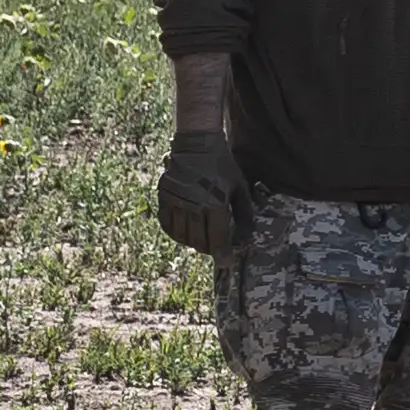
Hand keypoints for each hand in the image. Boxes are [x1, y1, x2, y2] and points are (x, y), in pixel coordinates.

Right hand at [156, 129, 242, 255]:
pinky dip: (176, 234)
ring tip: (203, 241)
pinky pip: (167, 225)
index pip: (217, 239)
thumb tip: (245, 238)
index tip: (227, 263)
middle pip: (199, 241)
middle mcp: (193, 207)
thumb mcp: (240, 189)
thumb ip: (244, 215)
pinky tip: (185, 234)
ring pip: (182, 236)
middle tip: (217, 249)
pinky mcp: (163, 198)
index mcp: (214, 205)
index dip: (223, 255)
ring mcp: (176, 203)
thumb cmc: (223, 167)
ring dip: (193, 243)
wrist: (197, 146)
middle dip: (210, 249)